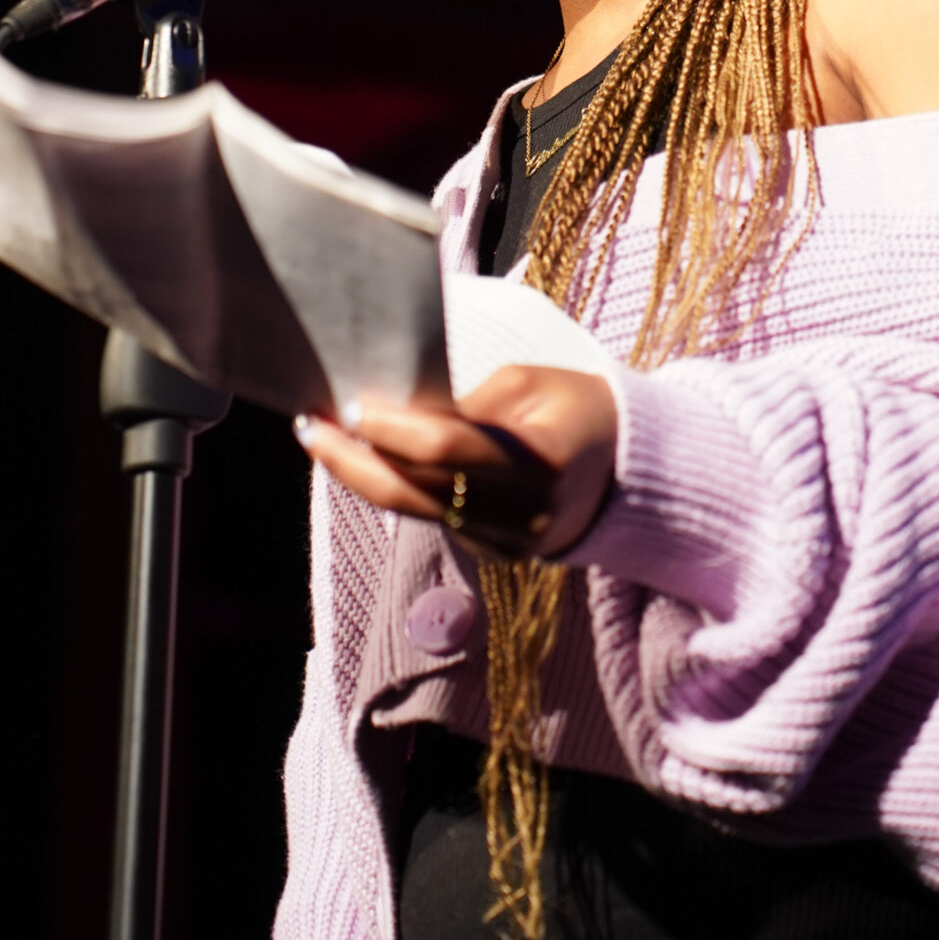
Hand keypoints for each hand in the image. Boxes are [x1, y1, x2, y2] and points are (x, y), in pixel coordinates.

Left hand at [297, 365, 617, 559]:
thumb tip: (393, 414)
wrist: (630, 471)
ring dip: (362, 476)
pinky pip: (432, 519)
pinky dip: (395, 488)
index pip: (446, 448)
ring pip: (414, 511)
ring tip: (321, 438)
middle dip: (352, 461)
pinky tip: (365, 461)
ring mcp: (506, 542)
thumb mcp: (527, 385)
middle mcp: (520, 513)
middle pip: (415, 492)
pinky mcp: (495, 554)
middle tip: (309, 426)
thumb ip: (463, 406)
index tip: (349, 403)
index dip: (392, 428)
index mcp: (538, 461)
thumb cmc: (577, 408)